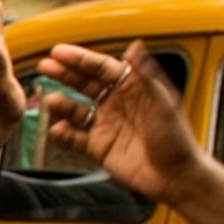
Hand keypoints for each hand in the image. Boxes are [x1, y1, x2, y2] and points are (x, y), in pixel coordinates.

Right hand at [36, 41, 198, 202]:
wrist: (176, 177)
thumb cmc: (177, 140)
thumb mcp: (163, 103)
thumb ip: (144, 74)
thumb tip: (135, 46)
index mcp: (134, 88)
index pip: (103, 67)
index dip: (81, 59)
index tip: (61, 52)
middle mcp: (118, 104)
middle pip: (86, 84)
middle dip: (64, 74)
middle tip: (45, 66)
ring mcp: (107, 125)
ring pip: (77, 110)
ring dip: (62, 104)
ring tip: (51, 101)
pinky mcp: (100, 147)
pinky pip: (75, 138)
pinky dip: (63, 134)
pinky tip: (57, 130)